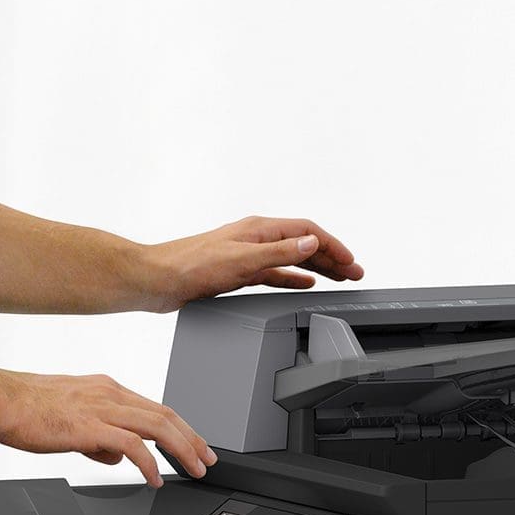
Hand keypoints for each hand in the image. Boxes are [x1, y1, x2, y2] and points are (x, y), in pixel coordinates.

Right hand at [0, 370, 216, 487]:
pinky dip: (149, 462)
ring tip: (193, 468)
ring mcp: (101, 408)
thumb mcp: (71, 417)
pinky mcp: (89, 426)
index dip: (179, 426)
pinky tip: (153, 478)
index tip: (193, 443)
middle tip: (207, 459)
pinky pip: (131, 445)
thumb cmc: (26, 407)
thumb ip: (97, 436)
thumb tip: (116, 456)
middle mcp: (109, 393)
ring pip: (156, 425)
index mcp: (106, 388)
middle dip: (191, 438)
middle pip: (164, 413)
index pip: (154, 406)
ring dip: (181, 448)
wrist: (0, 400)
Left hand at [139, 215, 362, 312]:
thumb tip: (312, 243)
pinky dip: (293, 278)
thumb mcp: (243, 260)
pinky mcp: (236, 272)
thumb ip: (280, 252)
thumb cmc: (192, 266)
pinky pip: (275, 273)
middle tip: (354, 273)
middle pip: (303, 244)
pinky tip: (304, 285)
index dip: (333, 246)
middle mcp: (255, 238)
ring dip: (317, 268)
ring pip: (291, 259)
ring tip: (338, 279)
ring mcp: (246, 254)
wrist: (160, 280)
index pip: (307, 232)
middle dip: (331, 257)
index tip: (351, 262)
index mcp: (259, 229)